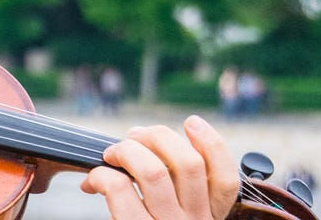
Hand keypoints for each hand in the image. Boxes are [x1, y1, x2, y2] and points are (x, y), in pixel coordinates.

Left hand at [80, 115, 238, 219]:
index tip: (190, 124)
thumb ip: (177, 196)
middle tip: (134, 138)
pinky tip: (93, 181)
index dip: (212, 143)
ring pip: (150, 170)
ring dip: (124, 151)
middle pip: (186, 163)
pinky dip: (101, 175)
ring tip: (111, 156)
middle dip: (156, 137)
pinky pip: (118, 189)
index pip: (227, 178)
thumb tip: (143, 146)